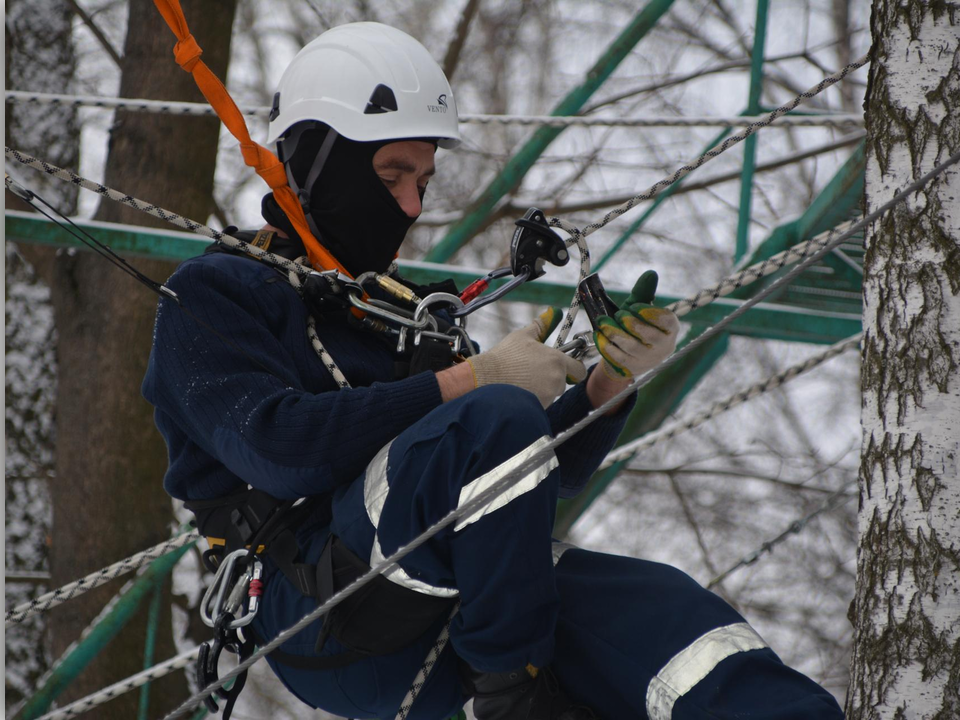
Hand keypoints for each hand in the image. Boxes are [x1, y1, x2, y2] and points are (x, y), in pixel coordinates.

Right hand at [467, 307, 586, 407]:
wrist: (486, 379)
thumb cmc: (504, 356)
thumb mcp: (522, 336)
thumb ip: (541, 326)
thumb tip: (553, 312)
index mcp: (557, 360)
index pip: (579, 369)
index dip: (573, 369)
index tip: (565, 369)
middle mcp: (557, 378)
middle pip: (563, 382)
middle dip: (552, 379)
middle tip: (533, 373)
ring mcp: (548, 394)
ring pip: (551, 393)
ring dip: (542, 389)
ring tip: (523, 381)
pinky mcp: (539, 406)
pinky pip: (541, 403)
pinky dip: (533, 399)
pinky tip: (520, 391)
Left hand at [594, 270, 678, 379]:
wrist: (631, 355)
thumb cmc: (638, 325)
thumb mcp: (640, 308)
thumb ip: (644, 292)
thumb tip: (650, 273)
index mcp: (671, 328)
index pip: (666, 320)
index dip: (649, 313)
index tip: (633, 306)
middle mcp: (663, 346)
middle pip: (647, 335)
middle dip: (630, 322)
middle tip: (618, 314)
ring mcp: (648, 359)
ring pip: (631, 347)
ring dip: (615, 333)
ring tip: (603, 322)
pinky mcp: (632, 368)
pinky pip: (619, 357)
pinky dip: (607, 345)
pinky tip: (599, 335)